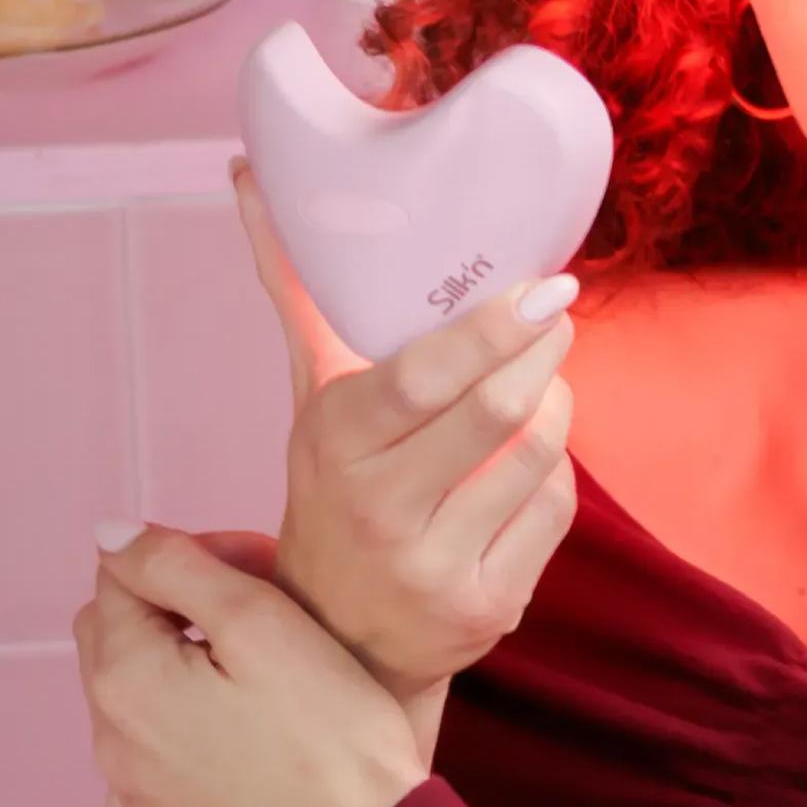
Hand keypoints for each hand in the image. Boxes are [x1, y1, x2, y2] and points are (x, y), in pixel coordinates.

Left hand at [73, 523, 428, 806]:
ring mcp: (135, 804)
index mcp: (125, 679)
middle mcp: (110, 745)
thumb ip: (174, 564)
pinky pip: (158, 771)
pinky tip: (252, 748)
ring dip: (179, 680)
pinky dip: (188, 746)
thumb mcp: (262, 620)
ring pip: (136, 706)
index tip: (258, 571)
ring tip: (263, 687)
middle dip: (175, 613)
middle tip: (261, 620)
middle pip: (117, 638)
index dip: (191, 557)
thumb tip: (110, 536)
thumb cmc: (332, 734)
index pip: (121, 575)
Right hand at [233, 160, 582, 701]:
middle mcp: (378, 511)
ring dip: (555, 405)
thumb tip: (249, 174)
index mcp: (335, 443)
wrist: (335, 632)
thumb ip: (294, 289)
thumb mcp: (311, 397)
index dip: (494, 329)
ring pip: (538, 458)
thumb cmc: (333, 486)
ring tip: (543, 381)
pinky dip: (554, 473)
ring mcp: (432, 569)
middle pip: (497, 413)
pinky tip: (532, 462)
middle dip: (543, 352)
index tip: (545, 287)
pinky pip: (553, 512)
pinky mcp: (484, 611)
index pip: (424, 377)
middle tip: (557, 315)